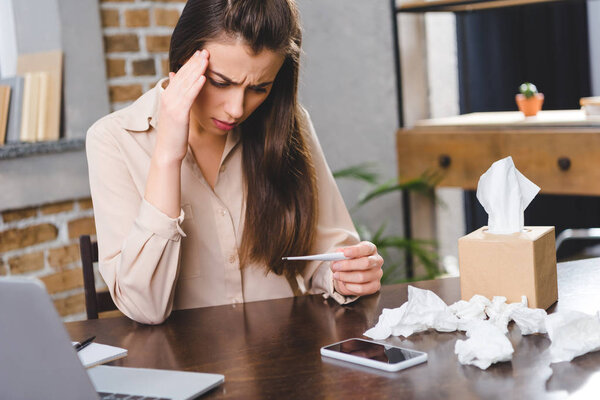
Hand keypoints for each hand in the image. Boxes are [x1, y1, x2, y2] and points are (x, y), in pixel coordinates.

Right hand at [155, 49, 208, 163]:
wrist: (167, 152)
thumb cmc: (174, 134)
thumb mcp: (173, 112)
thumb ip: (175, 95)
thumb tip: (173, 77)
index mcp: (167, 96)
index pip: (179, 75)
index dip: (189, 64)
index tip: (199, 54)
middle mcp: (168, 98)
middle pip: (182, 75)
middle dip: (194, 62)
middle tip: (205, 50)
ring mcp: (172, 105)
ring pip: (186, 83)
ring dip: (196, 69)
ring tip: (206, 58)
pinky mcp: (179, 114)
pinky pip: (189, 97)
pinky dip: (196, 86)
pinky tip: (203, 77)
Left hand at [331, 241, 383, 295]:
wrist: (350, 272)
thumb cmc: (347, 260)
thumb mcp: (342, 254)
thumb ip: (340, 254)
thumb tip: (338, 254)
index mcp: (371, 249)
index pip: (366, 248)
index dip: (356, 250)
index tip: (344, 253)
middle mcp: (377, 260)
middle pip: (366, 263)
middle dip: (348, 265)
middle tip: (336, 267)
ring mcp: (378, 274)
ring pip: (362, 277)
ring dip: (346, 277)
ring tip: (336, 275)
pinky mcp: (375, 286)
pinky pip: (362, 288)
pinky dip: (350, 286)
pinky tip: (344, 283)